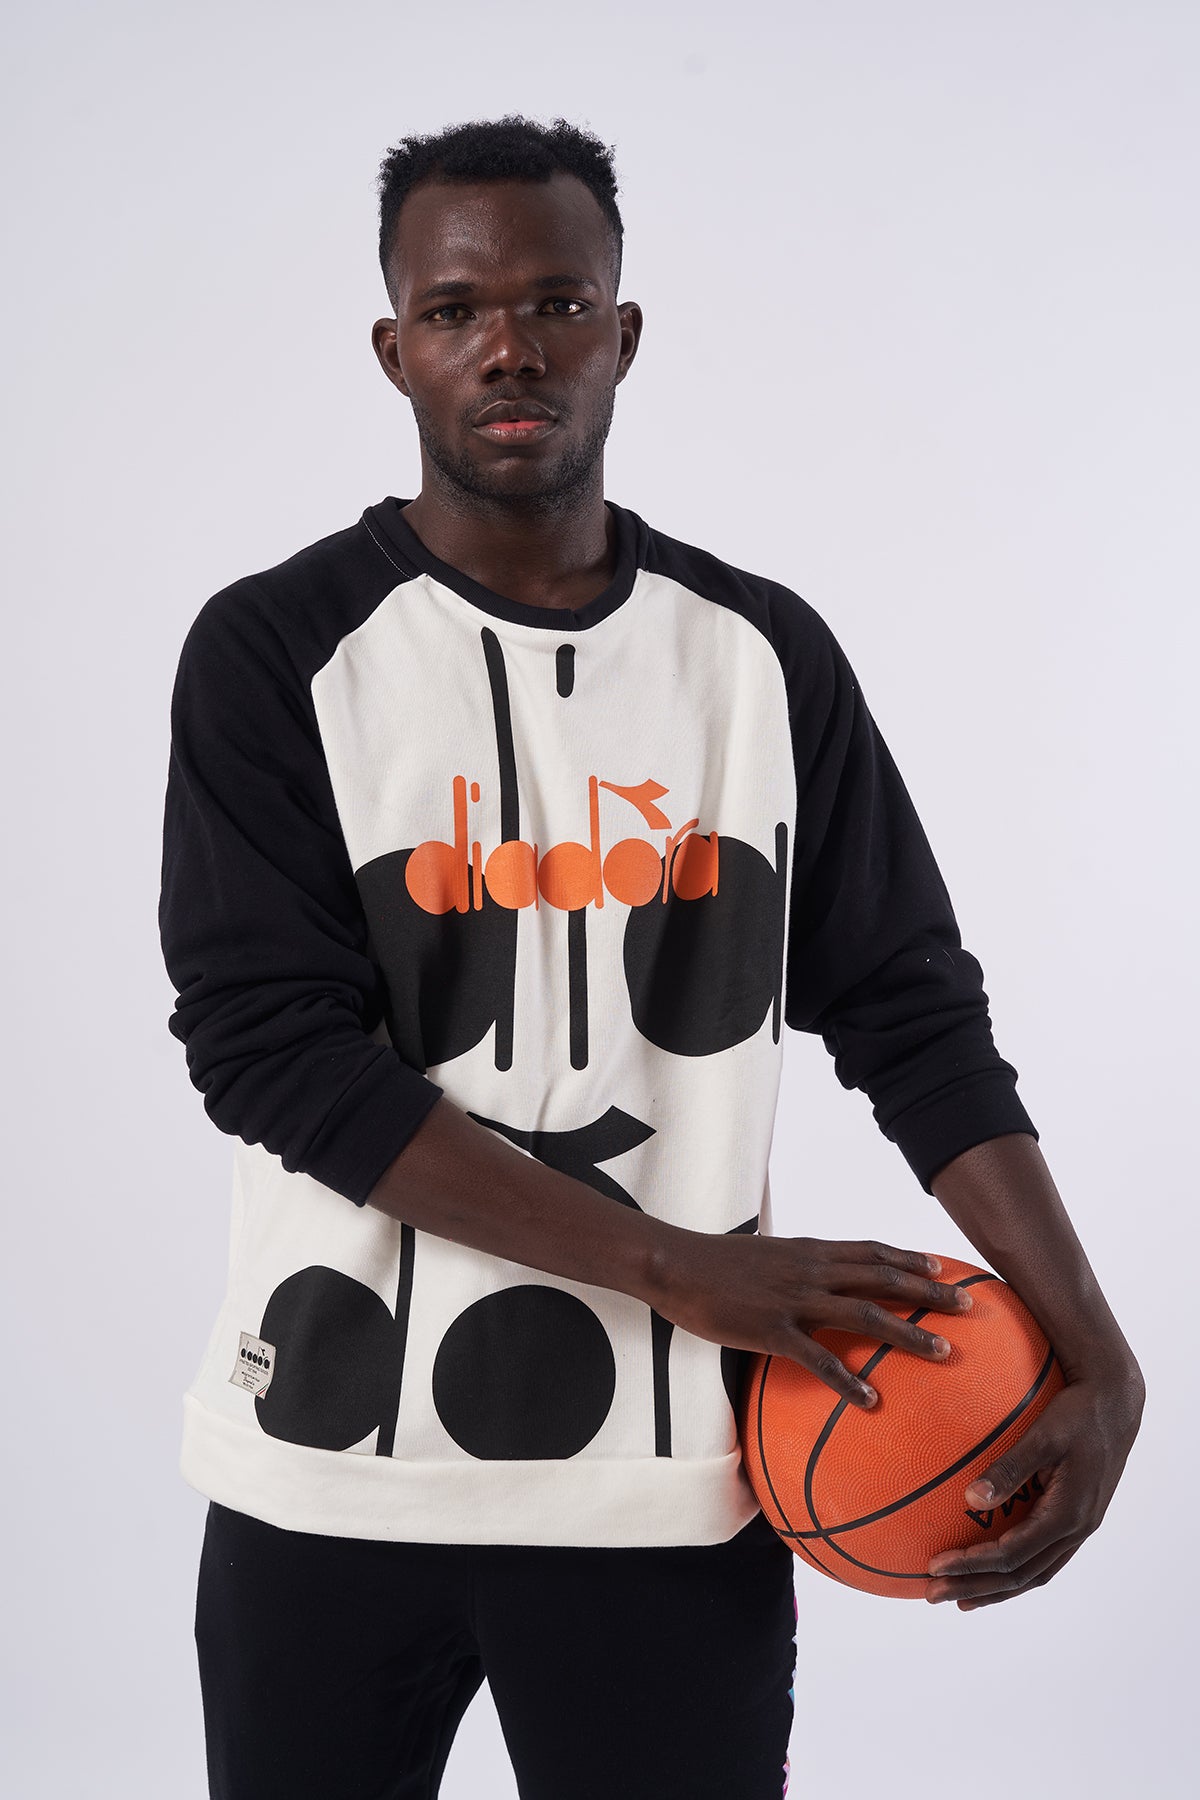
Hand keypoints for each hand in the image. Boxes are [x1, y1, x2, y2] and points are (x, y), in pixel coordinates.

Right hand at [648, 1233, 973, 1408]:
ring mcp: (794, 1299)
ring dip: (908, 1334)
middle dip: (930, 1290)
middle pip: (883, 1278)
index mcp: (810, 1251)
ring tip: (943, 1353)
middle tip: (969, 1305)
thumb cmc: (715, 1262)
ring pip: (865, 1314)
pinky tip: (871, 1402)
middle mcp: (811, 1270)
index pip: (871, 1250)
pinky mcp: (773, 1330)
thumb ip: (795, 1266)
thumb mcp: (764, 1255)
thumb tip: (814, 1279)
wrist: (676, 1263)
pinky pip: (819, 1359)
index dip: (910, 1257)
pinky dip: (849, 1381)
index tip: (943, 1265)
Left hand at [925, 1360, 1144, 1608]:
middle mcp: (1076, 1530)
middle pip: (1021, 1576)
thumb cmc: (1077, 1414)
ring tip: (959, 1598)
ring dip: (995, 1589)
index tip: (936, 1565)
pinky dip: (1014, 1572)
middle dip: (976, 1587)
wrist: (1115, 1405)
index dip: (973, 1564)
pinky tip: (991, 1571)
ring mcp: (1078, 1529)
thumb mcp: (1043, 1436)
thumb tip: (971, 1498)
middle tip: (933, 1594)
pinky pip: (1042, 1558)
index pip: (1013, 1554)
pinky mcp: (1075, 1520)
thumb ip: (1010, 1468)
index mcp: (1069, 1515)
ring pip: (1034, 1574)